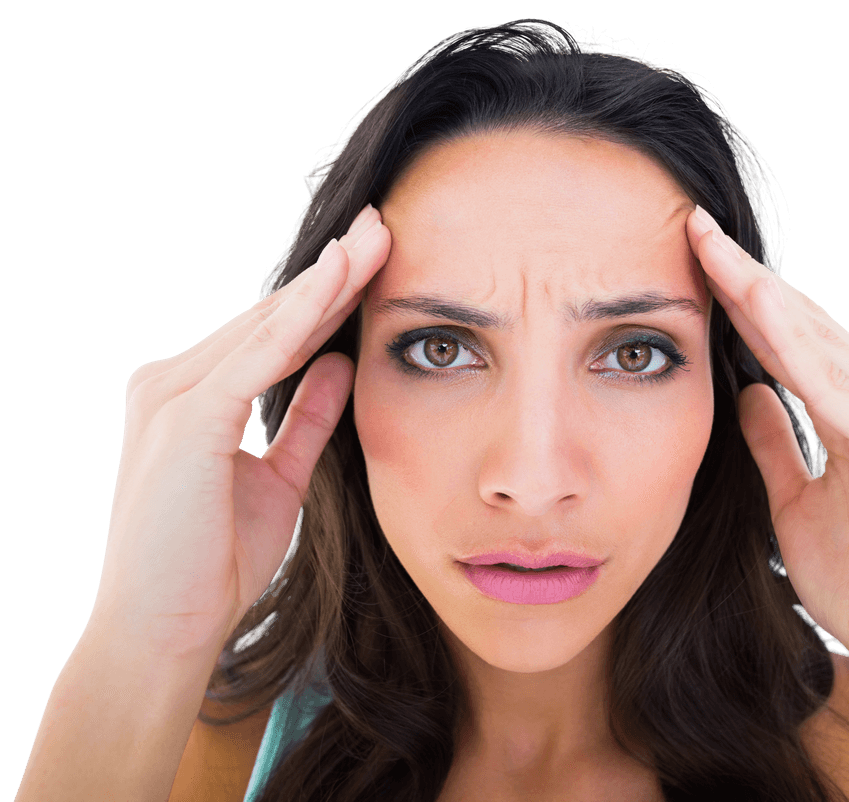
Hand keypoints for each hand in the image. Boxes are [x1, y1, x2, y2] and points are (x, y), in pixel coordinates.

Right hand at [92, 204, 390, 659]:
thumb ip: (306, 418)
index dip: (326, 297)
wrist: (167, 632)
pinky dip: (300, 319)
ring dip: (323, 279)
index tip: (375, 260)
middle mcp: (173, 384)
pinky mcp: (185, 420)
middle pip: (269, 317)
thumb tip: (338, 363)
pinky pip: (256, 359)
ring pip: (264, 326)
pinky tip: (338, 282)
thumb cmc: (215, 563)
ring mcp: (171, 397)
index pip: (272, 335)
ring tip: (373, 236)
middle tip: (381, 224)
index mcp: (194, 398)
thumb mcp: (280, 478)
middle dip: (331, 272)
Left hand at [686, 206, 848, 698]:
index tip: (694, 261)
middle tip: (696, 227)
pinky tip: (763, 323)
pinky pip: (844, 400)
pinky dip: (802, 359)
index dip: (744, 300)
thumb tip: (747, 393)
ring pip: (825, 348)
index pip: (795, 343)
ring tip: (716, 253)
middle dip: (748, 278)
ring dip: (768, 299)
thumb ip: (777, 445)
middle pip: (808, 328)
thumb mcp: (798, 503)